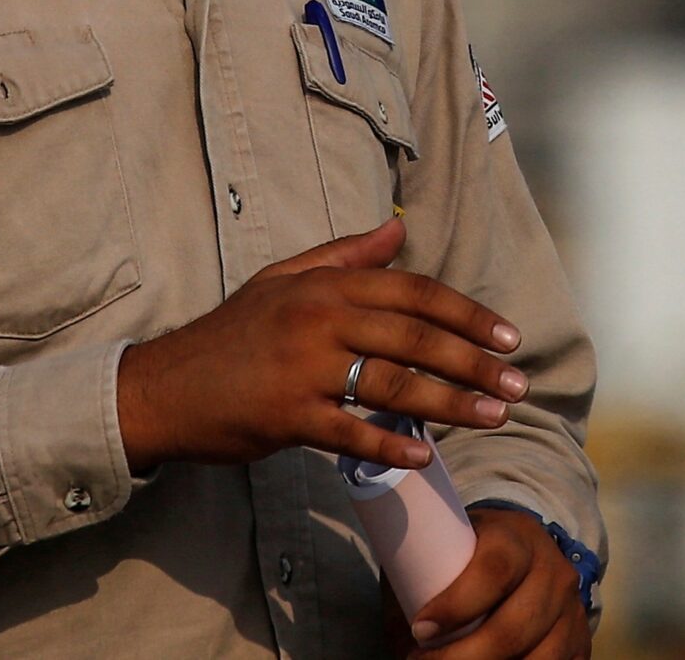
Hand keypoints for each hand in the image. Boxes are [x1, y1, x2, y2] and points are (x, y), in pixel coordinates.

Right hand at [115, 216, 527, 474]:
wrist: (167, 384)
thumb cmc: (232, 332)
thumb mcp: (283, 278)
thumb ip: (345, 254)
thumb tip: (400, 229)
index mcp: (324, 284)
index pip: (413, 292)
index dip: (468, 314)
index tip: (509, 338)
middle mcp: (318, 319)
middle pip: (414, 337)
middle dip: (474, 363)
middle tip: (518, 386)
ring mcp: (303, 369)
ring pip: (393, 384)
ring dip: (451, 404)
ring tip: (493, 418)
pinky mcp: (288, 416)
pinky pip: (351, 432)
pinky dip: (391, 446)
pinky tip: (426, 456)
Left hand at [399, 508, 589, 658]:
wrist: (523, 553)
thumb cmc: (468, 553)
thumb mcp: (447, 546)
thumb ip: (422, 577)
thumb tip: (402, 633)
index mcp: (517, 537)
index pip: (493, 571)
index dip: (456, 606)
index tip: (419, 629)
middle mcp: (554, 571)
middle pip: (513, 628)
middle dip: (464, 656)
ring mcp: (573, 610)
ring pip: (538, 659)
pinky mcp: (581, 642)